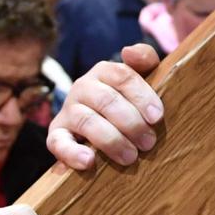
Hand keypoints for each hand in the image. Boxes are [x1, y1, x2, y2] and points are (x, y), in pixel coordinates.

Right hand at [47, 44, 162, 168]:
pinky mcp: (56, 135)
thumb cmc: (128, 101)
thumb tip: (129, 51)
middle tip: (149, 142)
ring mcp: (68, 111)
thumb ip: (144, 59)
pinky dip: (72, 153)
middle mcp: (82, 87)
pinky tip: (89, 162)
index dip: (141, 96)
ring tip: (130, 156)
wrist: (102, 123)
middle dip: (131, 123)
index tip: (157, 117)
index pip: (123, 76)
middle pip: (106, 100)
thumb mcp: (141, 77)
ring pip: (87, 121)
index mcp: (104, 71)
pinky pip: (58, 143)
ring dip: (111, 141)